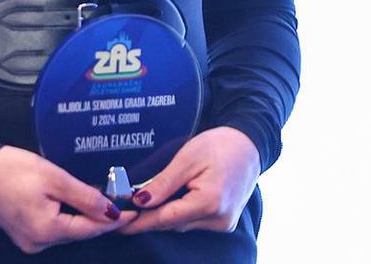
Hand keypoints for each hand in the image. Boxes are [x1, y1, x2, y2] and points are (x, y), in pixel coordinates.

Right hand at [0, 145, 133, 253]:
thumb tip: (111, 211)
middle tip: (125, 204)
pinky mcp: (24, 233)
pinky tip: (82, 205)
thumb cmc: (15, 169)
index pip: (90, 229)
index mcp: (46, 231)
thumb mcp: (55, 178)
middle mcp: (38, 243)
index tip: (134, 213)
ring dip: (87, 218)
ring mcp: (29, 241)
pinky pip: (55, 228)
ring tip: (109, 202)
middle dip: (102, 220)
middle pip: (80, 233)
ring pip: (68, 231)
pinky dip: (70, 218)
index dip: (114, 221)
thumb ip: (85, 197)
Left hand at [118, 126, 260, 234]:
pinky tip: (172, 200)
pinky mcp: (224, 222)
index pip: (166, 218)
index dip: (140, 222)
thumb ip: (164, 183)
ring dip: (165, 214)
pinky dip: (180, 213)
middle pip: (173, 223)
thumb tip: (140, 201)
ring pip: (182, 224)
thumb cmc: (221, 145)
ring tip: (148, 200)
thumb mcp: (188, 157)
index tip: (119, 225)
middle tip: (127, 207)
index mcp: (210, 202)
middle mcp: (219, 219)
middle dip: (150, 216)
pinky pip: (194, 221)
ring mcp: (223, 224)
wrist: (251, 145)